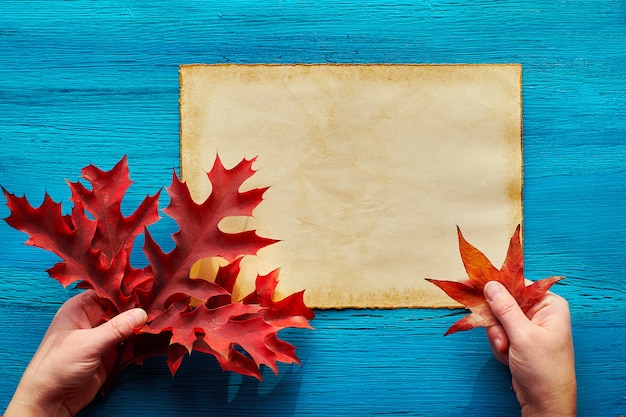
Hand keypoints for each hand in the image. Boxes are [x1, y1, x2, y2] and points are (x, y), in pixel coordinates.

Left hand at [4, 290, 147, 416]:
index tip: (150, 290)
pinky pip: (130, 343)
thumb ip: (116, 329)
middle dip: (139, 309)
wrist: (50, 402)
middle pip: (122, 308)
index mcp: (80, 308)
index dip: (128, 291)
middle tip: (160, 307)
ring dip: (142, 326)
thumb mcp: (88, 344)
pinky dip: (141, 342)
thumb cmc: (56, 368)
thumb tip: (141, 314)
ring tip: (162, 322)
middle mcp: (92, 319)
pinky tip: (155, 338)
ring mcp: (102, 337)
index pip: (109, 292)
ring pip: (128, 326)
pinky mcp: (111, 353)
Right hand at [484, 281, 576, 416]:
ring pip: (497, 318)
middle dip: (497, 322)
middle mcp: (540, 312)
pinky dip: (498, 345)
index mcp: (549, 304)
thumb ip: (505, 308)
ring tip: (507, 351)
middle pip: (503, 302)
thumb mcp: (523, 336)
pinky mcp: (518, 339)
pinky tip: (508, 357)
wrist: (545, 403)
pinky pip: (498, 332)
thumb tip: (491, 285)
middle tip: (499, 338)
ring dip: (497, 336)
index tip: (469, 281)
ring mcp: (528, 326)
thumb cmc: (544, 370)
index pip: (517, 284)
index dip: (494, 284)